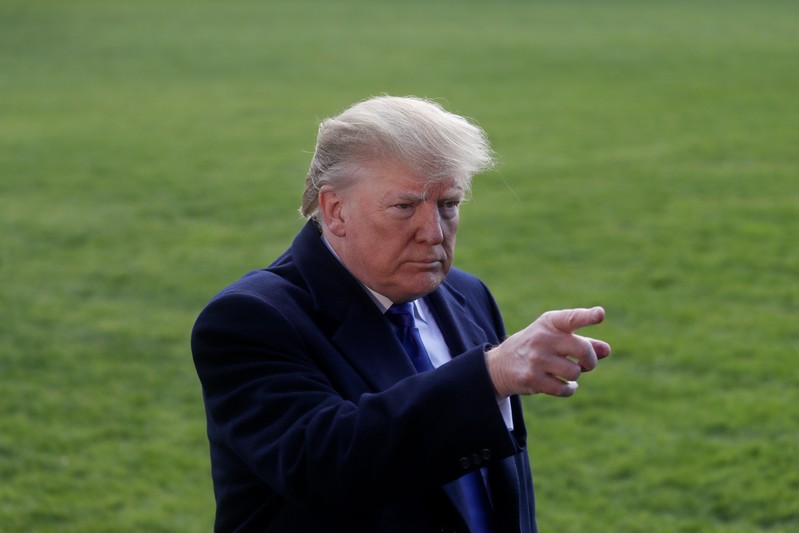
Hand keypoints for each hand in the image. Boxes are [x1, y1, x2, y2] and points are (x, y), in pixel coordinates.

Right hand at [485, 306, 610, 397]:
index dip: (587, 316)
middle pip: (582, 349)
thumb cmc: (537, 347)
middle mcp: (542, 338)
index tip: (600, 314)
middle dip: (590, 360)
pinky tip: (565, 385)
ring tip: (567, 372)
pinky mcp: (532, 379)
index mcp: (550, 323)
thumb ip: (582, 341)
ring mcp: (536, 359)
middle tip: (587, 364)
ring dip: (575, 375)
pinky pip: (564, 389)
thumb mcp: (556, 337)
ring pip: (575, 372)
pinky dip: (569, 389)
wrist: (501, 365)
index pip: (571, 318)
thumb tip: (606, 350)